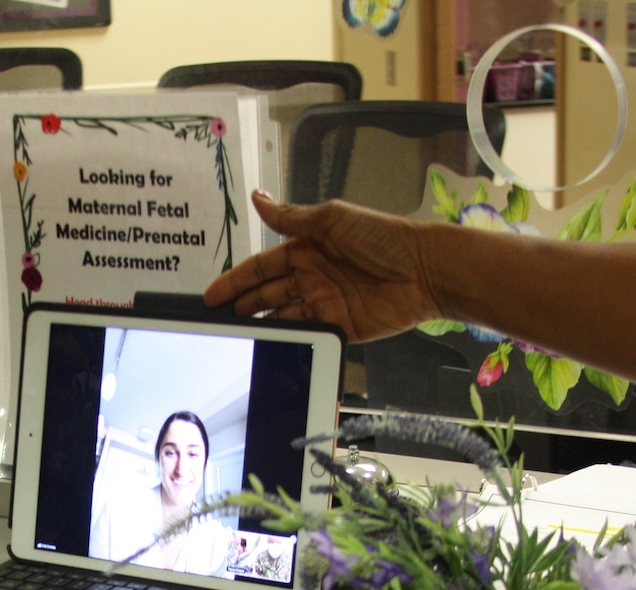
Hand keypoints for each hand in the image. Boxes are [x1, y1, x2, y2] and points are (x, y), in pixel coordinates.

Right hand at [203, 192, 442, 342]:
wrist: (424, 271)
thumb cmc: (383, 238)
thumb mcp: (332, 219)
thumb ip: (291, 216)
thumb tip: (257, 197)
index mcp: (307, 248)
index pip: (261, 266)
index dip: (236, 279)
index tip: (212, 295)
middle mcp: (312, 276)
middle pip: (266, 294)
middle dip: (241, 306)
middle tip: (216, 320)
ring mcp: (324, 303)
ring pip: (281, 317)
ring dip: (259, 324)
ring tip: (235, 335)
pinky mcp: (339, 327)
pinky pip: (307, 335)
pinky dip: (288, 340)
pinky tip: (269, 345)